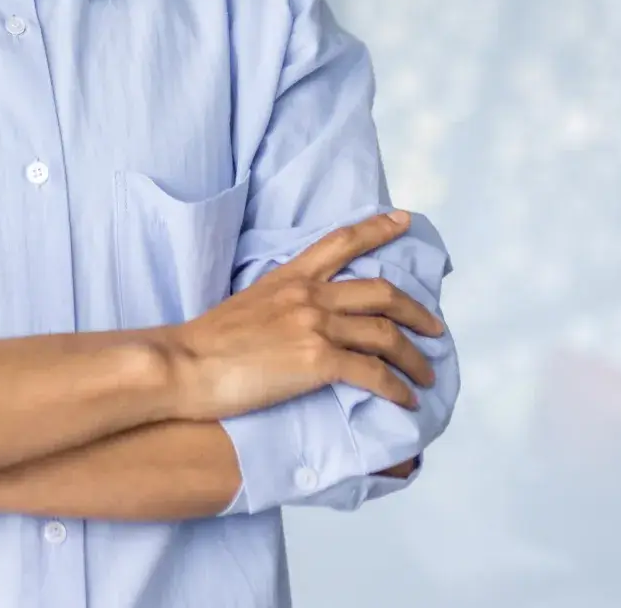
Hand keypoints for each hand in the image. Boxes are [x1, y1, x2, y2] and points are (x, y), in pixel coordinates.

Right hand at [157, 210, 445, 421]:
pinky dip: (397, 388)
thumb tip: (300, 319)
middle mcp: (309, 295)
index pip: (342, 242)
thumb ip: (282, 302)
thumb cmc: (207, 344)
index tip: (403, 220)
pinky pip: (373, 374)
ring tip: (426, 374)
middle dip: (417, 312)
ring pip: (385, 334)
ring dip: (415, 358)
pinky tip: (406, 400)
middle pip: (382, 292)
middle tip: (435, 329)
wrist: (185, 365)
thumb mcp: (248, 303)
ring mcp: (314, 326)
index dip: (377, 229)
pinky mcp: (316, 361)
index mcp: (290, 277)